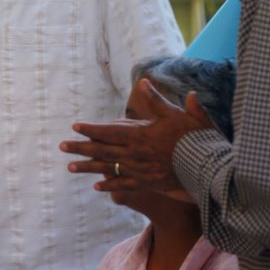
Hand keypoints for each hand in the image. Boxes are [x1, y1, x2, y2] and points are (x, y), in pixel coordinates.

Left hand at [59, 79, 213, 194]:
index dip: (91, 129)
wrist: (208, 168)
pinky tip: (96, 186)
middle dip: (80, 148)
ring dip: (87, 168)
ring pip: (108, 169)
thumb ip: (157, 100)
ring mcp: (139, 171)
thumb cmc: (195, 138)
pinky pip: (123, 186)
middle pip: (102, 151)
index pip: (109, 131)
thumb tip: (143, 82)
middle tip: (61, 147)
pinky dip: (109, 186)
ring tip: (69, 168)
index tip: (75, 126)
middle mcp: (135, 154)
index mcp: (140, 136)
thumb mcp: (178, 115)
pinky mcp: (147, 183)